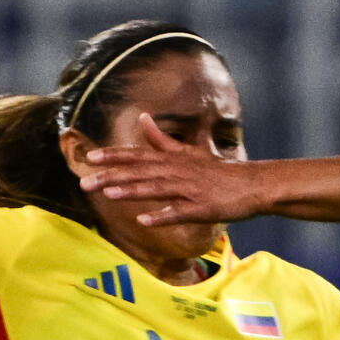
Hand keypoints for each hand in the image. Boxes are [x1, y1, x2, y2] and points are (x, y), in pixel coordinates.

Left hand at [80, 115, 271, 226]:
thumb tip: (143, 118)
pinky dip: (162, 216)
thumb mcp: (190, 152)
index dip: (113, 156)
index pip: (138, 156)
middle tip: (85, 182)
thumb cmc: (220, 171)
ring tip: (108, 194)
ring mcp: (190, 190)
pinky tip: (144, 221)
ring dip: (132, 191)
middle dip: (112, 176)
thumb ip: (163, 139)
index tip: (90, 157)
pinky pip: (179, 213)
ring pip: (156, 189)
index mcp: (173, 159)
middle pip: (140, 173)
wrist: (253, 184)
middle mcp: (178, 171)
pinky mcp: (202, 208)